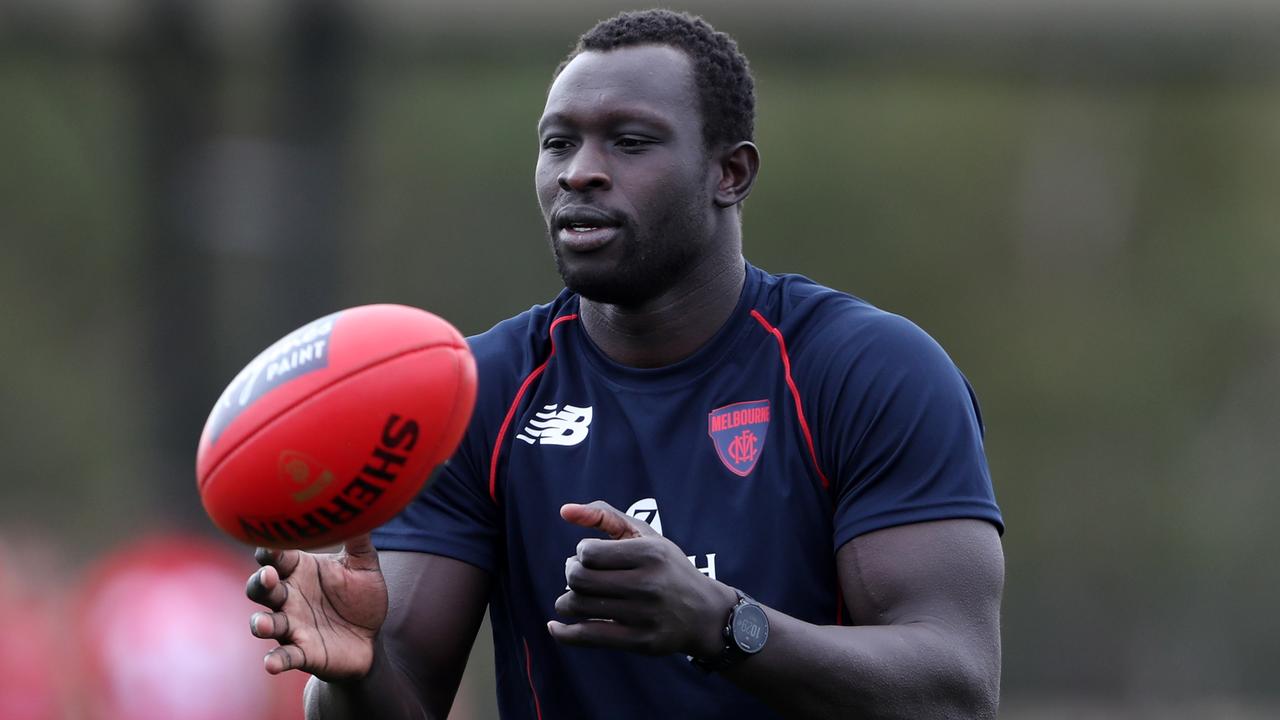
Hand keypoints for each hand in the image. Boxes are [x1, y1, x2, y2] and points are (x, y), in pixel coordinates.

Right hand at [245, 534, 387, 680]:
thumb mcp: (365, 565)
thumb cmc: (362, 597)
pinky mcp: (302, 652)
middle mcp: (289, 597)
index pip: (276, 555)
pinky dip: (275, 660)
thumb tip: (362, 504)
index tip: (271, 542)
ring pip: (266, 622)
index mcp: (299, 570)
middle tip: (269, 575)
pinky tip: (271, 663)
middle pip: (262, 587)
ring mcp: (292, 625)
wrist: (372, 639)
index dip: (270, 548)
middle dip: (260, 582)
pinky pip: (284, 656)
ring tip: (263, 624)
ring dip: (261, 623)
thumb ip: (359, 539)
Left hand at [547, 501, 736, 657]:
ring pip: (579, 606)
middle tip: (578, 574)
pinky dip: (563, 632)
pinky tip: (555, 626)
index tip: (591, 557)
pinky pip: (588, 637)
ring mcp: (645, 616)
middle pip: (579, 579)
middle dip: (571, 574)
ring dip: (566, 601)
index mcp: (651, 553)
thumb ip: (605, 515)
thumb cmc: (668, 568)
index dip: (581, 553)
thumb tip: (564, 511)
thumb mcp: (645, 535)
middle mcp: (649, 584)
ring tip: (575, 597)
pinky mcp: (640, 642)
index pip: (588, 552)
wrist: (705, 613)